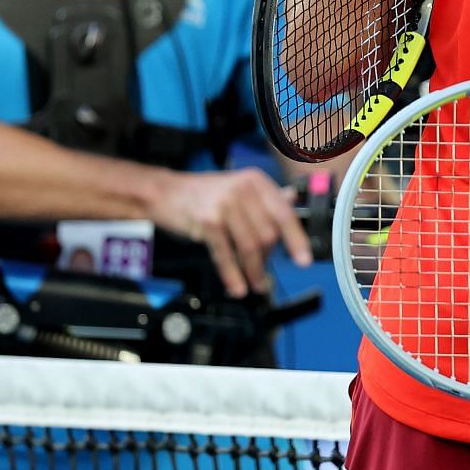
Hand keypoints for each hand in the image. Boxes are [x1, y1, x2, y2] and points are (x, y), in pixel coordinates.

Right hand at [148, 167, 313, 297]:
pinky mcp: (207, 222)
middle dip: (268, 260)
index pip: (284, 213)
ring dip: (255, 272)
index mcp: (256, 182)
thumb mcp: (238, 186)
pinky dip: (233, 274)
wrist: (164, 192)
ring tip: (257, 286)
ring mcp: (224, 205)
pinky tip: (237, 287)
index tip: (304, 260)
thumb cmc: (203, 193)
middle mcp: (243, 190)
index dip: (296, 240)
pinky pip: (226, 254)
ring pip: (250, 246)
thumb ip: (265, 196)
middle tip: (266, 275)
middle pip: (267, 234)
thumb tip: (292, 199)